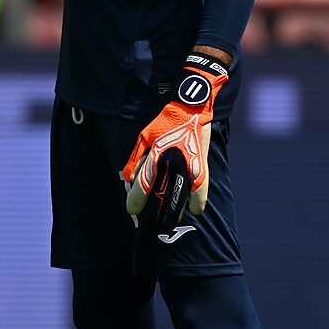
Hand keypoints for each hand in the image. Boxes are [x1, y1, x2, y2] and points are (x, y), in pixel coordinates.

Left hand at [122, 52, 228, 223]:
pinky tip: (196, 210)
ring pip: (182, 195)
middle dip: (157, 211)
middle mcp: (171, 162)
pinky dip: (198, 200)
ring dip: (176, 209)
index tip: (132, 210)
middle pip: (162, 195)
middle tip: (155, 221)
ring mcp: (188, 164)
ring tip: (173, 218)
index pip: (143, 183)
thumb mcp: (144, 136)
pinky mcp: (202, 163)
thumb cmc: (165, 121)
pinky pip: (201, 187)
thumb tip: (127, 178)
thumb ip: (134, 158)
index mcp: (155, 154)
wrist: (191, 108)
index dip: (136, 199)